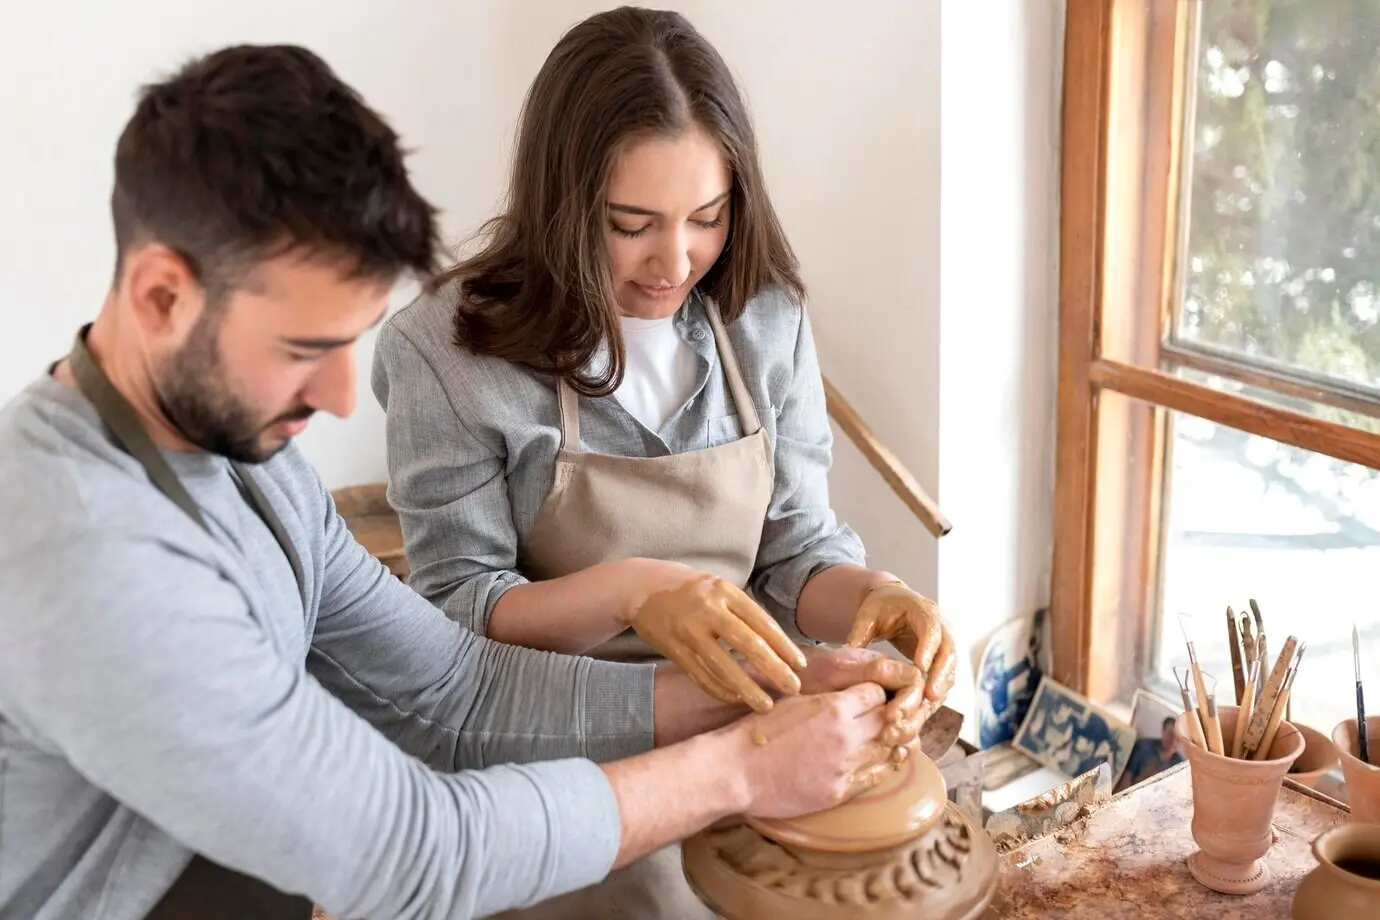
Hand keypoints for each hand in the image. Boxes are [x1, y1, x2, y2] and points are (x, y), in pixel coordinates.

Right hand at [621, 560, 806, 712]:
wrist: (642, 587)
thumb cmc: (690, 589)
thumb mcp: (718, 587)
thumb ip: (742, 611)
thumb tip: (776, 644)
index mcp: (725, 591)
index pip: (761, 622)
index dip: (783, 646)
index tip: (800, 665)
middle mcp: (708, 610)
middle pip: (747, 644)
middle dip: (773, 669)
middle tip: (793, 689)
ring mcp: (689, 631)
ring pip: (723, 666)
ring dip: (746, 689)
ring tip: (766, 705)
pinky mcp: (674, 649)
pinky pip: (701, 675)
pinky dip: (720, 690)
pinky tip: (736, 698)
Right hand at [738, 645, 924, 761]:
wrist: (735, 771)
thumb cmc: (757, 731)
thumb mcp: (793, 701)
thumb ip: (826, 697)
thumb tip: (849, 693)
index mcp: (833, 707)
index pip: (877, 693)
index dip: (877, 693)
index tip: (873, 697)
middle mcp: (846, 735)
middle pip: (889, 720)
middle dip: (891, 715)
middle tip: (889, 717)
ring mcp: (845, 766)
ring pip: (889, 750)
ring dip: (892, 743)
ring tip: (891, 738)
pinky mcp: (839, 792)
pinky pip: (876, 777)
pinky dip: (883, 767)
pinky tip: (883, 761)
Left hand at [845, 581, 956, 751]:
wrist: (895, 603)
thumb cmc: (882, 607)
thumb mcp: (868, 615)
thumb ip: (860, 632)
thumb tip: (846, 653)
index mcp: (924, 611)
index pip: (931, 630)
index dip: (927, 649)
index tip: (920, 668)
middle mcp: (941, 628)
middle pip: (948, 652)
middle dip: (940, 676)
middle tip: (930, 697)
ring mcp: (944, 645)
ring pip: (949, 670)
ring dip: (939, 690)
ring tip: (925, 709)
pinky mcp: (941, 661)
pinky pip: (944, 679)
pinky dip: (935, 694)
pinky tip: (922, 710)